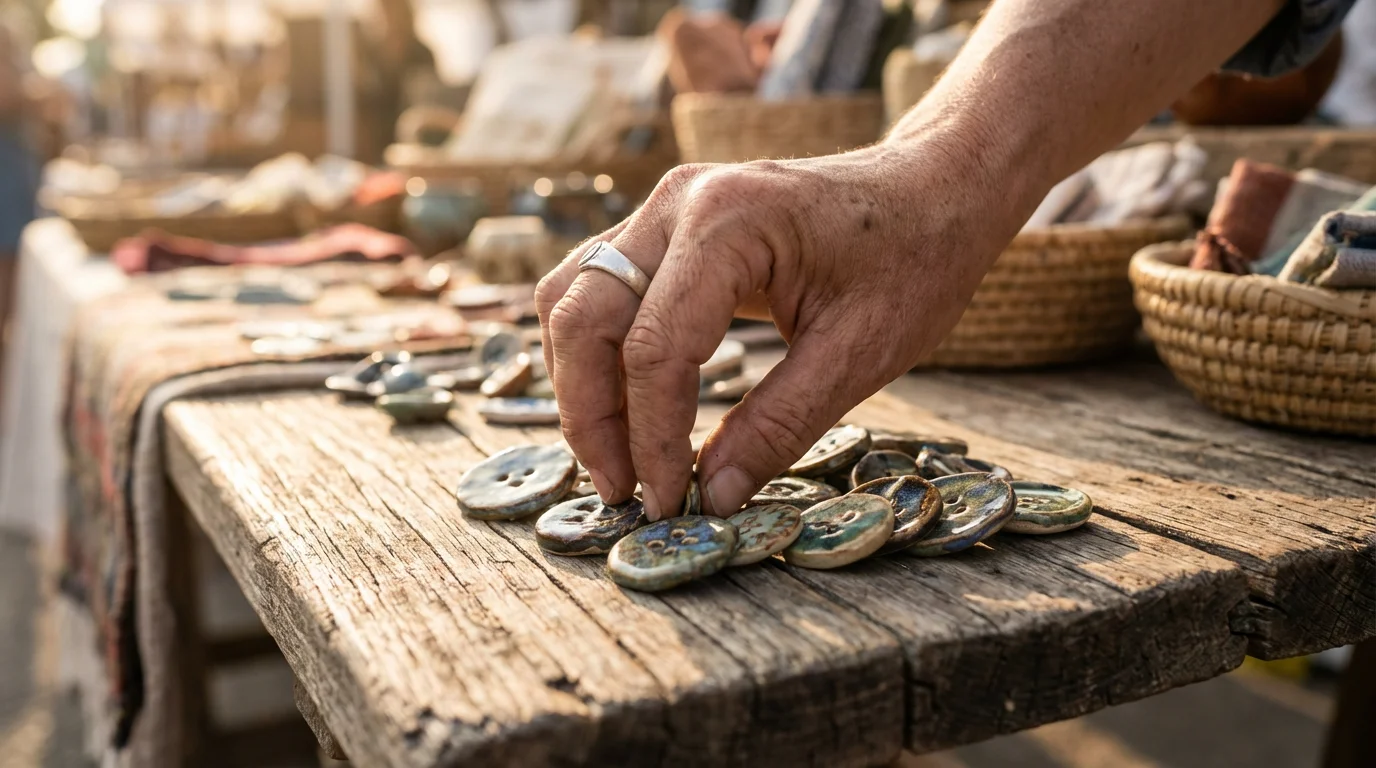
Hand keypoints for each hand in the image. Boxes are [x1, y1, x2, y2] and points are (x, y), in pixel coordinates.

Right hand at [535, 142, 1026, 520]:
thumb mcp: (862, 353)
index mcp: (730, 222)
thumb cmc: (915, 256)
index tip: (668, 503)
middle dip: (592, 417)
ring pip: (572, 300)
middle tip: (623, 493)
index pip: (654, 348)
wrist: (934, 187)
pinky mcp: (664, 227)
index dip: (651, 438)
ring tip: (620, 459)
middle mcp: (679, 203)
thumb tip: (714, 498)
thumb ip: (780, 426)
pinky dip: (595, 354)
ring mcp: (664, 207)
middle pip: (583, 318)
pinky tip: (626, 408)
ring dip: (581, 386)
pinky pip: (594, 287)